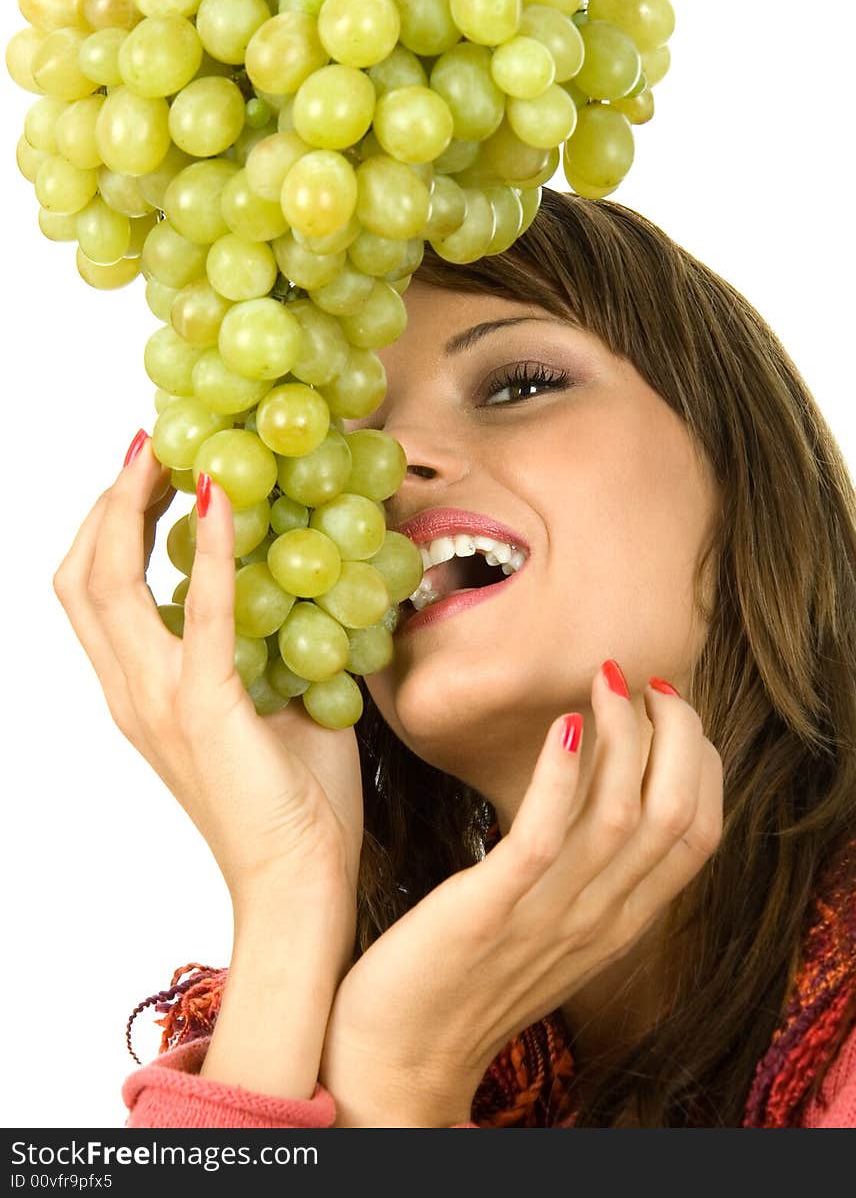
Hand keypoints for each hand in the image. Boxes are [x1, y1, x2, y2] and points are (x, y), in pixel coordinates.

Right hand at [53, 433, 363, 925]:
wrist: (300, 881)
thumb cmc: (293, 800)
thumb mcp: (273, 702)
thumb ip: (268, 642)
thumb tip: (302, 579)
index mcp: (140, 690)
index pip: (95, 591)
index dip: (108, 523)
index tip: (149, 467)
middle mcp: (131, 690)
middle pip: (82, 574)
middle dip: (109, 501)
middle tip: (151, 445)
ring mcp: (157, 699)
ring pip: (106, 583)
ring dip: (133, 507)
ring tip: (172, 452)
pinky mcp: (204, 706)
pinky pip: (202, 610)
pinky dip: (211, 547)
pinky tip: (223, 496)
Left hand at [318, 664, 722, 1125]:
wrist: (400, 1057)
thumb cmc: (471, 976)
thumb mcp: (551, 923)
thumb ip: (587, 870)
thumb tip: (603, 791)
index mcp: (621, 922)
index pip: (699, 833)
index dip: (701, 762)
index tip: (675, 709)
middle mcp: (598, 919)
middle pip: (676, 815)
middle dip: (677, 735)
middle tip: (649, 682)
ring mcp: (548, 917)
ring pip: (621, 814)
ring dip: (624, 736)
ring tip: (607, 680)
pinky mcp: (489, 909)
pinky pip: (542, 836)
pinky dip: (560, 776)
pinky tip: (562, 727)